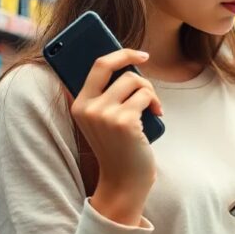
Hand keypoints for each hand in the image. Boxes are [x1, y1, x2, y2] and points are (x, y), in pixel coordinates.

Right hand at [68, 49, 162, 225]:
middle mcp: (87, 107)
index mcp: (78, 104)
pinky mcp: (123, 121)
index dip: (118, 53)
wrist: (124, 181)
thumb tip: (125, 62)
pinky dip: (155, 103)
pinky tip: (156, 115)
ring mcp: (104, 114)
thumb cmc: (118, 147)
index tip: (136, 53)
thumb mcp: (103, 120)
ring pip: (134, 80)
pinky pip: (145, 96)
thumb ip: (105, 94)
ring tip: (152, 107)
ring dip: (149, 90)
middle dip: (132, 59)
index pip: (97, 66)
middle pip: (112, 65)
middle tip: (145, 58)